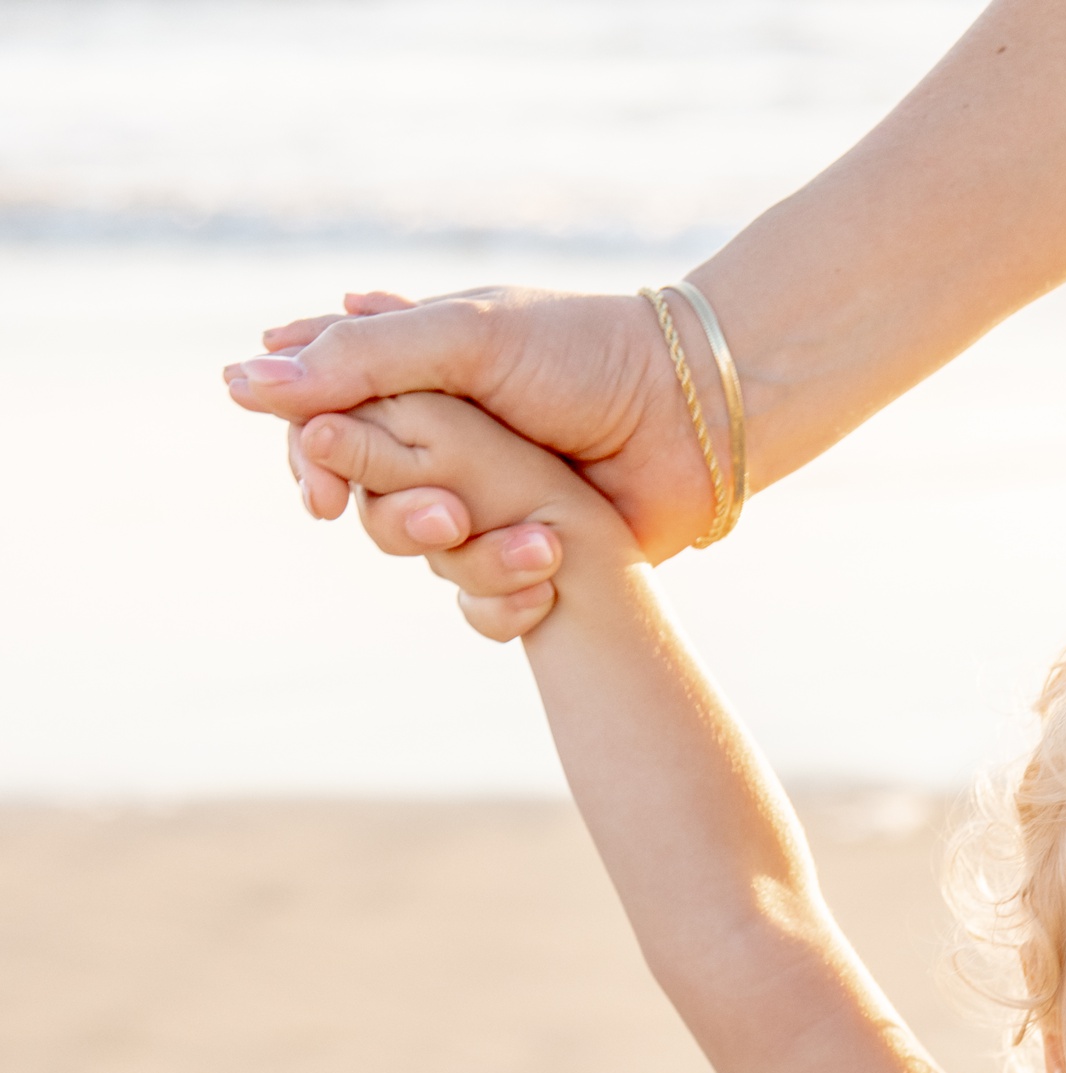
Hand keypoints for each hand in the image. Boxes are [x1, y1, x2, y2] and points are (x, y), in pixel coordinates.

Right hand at [225, 285, 715, 585]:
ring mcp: (483, 502)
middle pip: (362, 500)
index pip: (316, 422)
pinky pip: (480, 607)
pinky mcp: (528, 558)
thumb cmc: (584, 357)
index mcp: (410, 378)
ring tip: (536, 536)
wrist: (694, 417)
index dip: (310, 460)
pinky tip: (549, 572)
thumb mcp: (463, 339)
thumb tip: (238, 383)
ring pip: (419, 556)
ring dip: (469, 553)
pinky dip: (507, 599)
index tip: (326, 493)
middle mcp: (439, 444)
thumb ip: (355, 362)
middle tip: (449, 513)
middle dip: (398, 515)